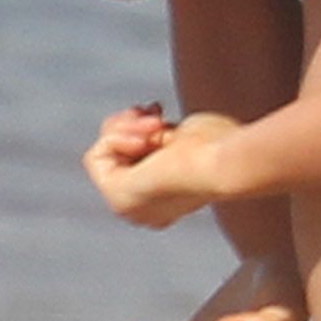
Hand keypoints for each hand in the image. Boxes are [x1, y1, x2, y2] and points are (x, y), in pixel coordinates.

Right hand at [83, 105, 242, 228]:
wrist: (224, 163)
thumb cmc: (219, 146)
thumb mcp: (180, 135)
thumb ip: (158, 137)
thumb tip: (140, 122)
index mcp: (165, 201)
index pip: (129, 159)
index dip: (136, 127)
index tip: (158, 110)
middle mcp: (145, 210)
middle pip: (112, 155)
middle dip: (127, 124)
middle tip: (155, 115)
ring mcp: (131, 208)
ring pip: (102, 153)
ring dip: (126, 128)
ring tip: (155, 125)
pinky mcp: (119, 199)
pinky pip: (96, 158)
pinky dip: (116, 138)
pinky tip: (144, 139)